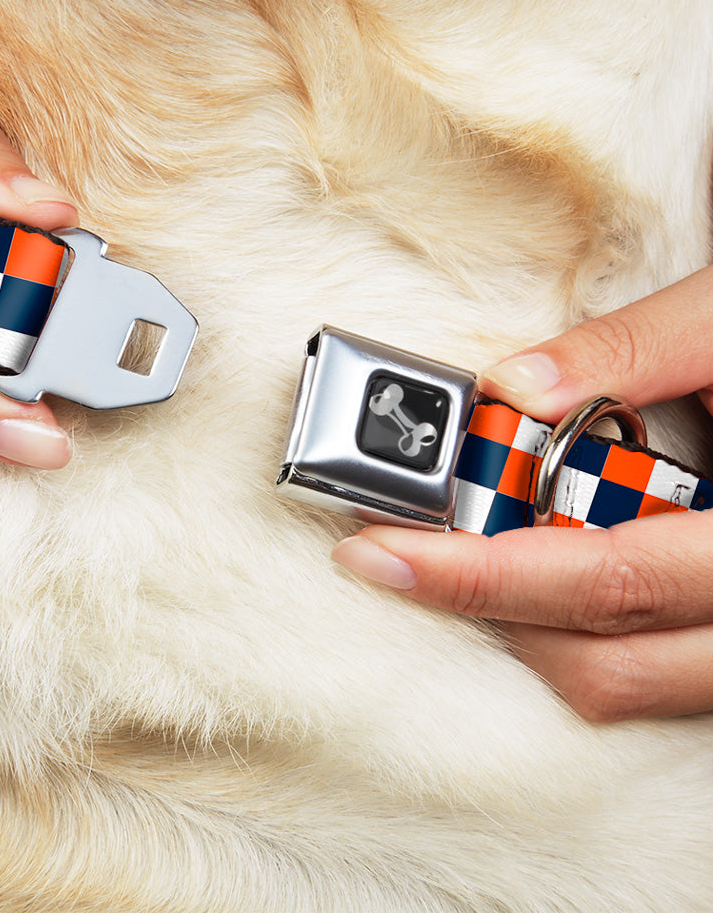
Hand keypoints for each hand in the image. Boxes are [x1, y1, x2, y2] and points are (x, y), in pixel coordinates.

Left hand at [333, 265, 712, 720]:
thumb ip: (633, 349)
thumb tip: (513, 387)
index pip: (606, 579)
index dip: (480, 575)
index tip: (379, 550)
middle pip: (605, 661)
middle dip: (481, 610)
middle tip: (392, 553)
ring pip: (628, 684)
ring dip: (527, 630)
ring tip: (455, 560)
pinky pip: (654, 673)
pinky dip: (580, 633)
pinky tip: (535, 573)